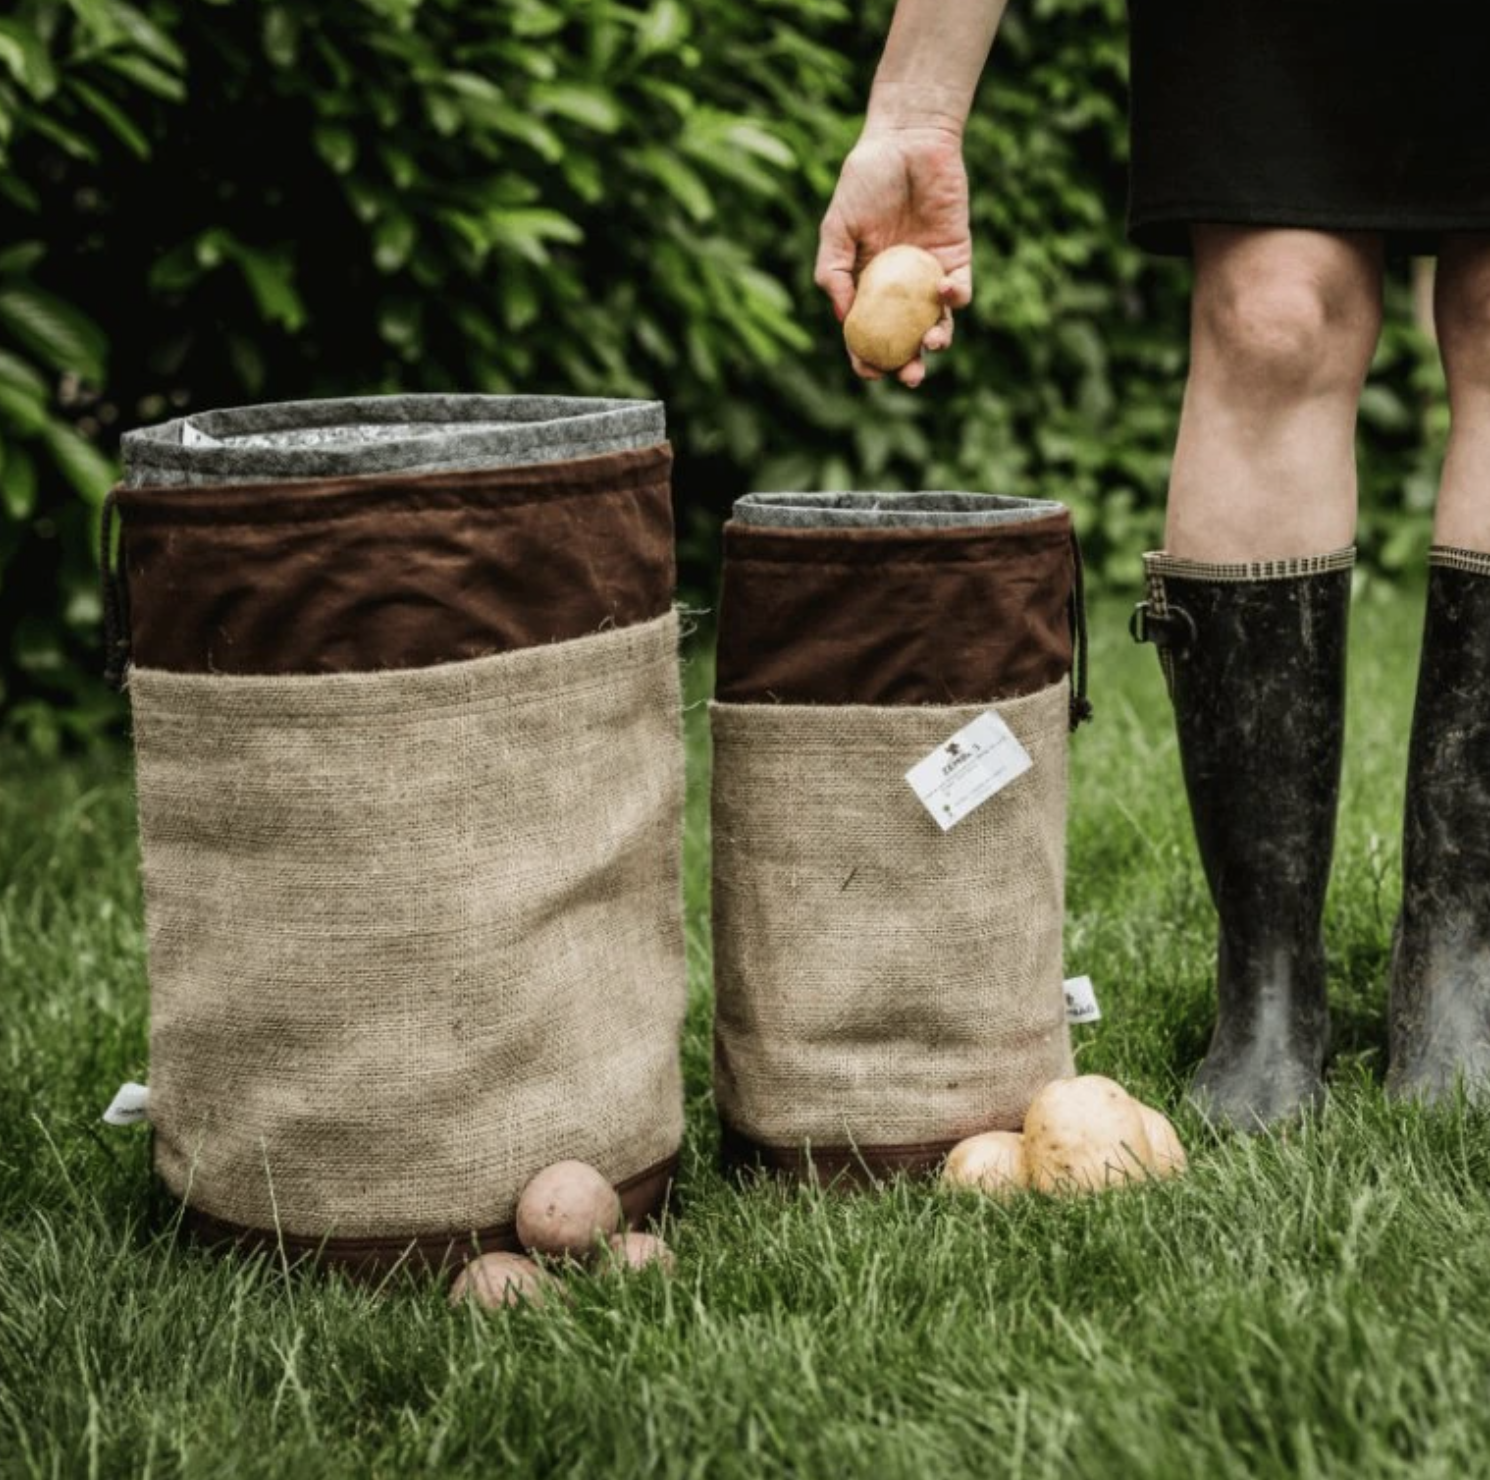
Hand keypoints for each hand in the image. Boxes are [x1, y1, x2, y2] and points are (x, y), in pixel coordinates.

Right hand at [814, 125, 972, 387]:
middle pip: (904, 338)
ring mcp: (928, 275)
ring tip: (930, 345)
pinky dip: (955, 299)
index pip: (867, 333)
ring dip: (936, 342)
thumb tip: (844, 319)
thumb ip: (834, 272)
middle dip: (907, 364)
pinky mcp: (956, 257)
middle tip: (910, 376)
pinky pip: (960, 290)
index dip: (867, 357)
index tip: (870, 372)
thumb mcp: (836, 228)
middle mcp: (898, 288)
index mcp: (866, 285)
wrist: (907, 142)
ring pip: (936, 322)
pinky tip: (945, 294)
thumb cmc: (865, 181)